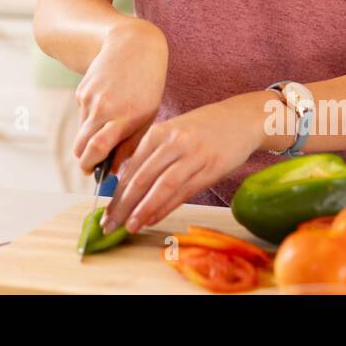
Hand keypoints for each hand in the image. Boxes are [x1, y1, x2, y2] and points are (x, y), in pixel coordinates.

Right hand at [71, 19, 167, 176]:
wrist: (133, 46)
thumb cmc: (146, 85)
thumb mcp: (148, 116)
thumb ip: (131, 144)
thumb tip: (116, 169)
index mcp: (125, 117)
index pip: (97, 148)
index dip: (90, 165)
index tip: (92, 173)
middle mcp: (104, 107)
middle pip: (81, 145)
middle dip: (83, 159)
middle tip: (91, 164)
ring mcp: (90, 98)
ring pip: (82, 130)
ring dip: (89, 138)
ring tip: (107, 130)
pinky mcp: (82, 90)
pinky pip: (82, 114)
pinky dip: (91, 119)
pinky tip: (106, 106)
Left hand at [101, 96, 260, 233]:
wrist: (241, 118)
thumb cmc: (203, 128)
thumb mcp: (172, 132)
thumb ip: (151, 153)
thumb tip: (127, 181)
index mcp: (158, 132)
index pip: (131, 168)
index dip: (116, 194)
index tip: (104, 212)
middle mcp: (172, 143)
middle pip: (141, 179)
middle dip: (122, 205)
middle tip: (109, 224)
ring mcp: (192, 155)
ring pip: (160, 187)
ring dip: (142, 210)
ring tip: (129, 227)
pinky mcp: (210, 168)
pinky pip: (183, 192)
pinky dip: (165, 207)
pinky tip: (153, 219)